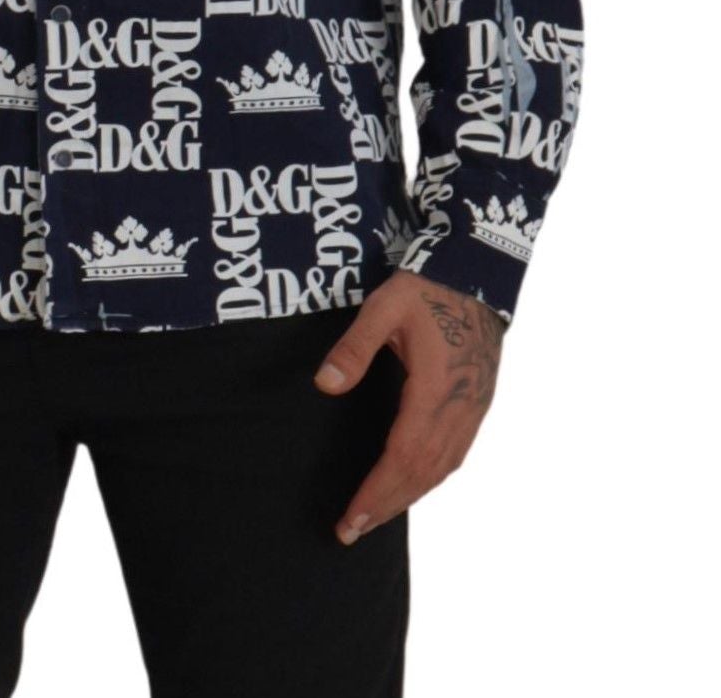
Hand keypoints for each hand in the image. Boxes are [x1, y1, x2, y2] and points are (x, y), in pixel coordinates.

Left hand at [313, 269, 504, 543]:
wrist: (479, 273)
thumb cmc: (428, 287)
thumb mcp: (384, 307)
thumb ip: (355, 347)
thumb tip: (324, 385)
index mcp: (435, 389)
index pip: (403, 456)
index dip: (376, 493)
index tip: (350, 519)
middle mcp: (459, 408)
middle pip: (422, 473)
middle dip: (385, 506)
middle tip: (351, 532)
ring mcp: (473, 409)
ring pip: (442, 469)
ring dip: (407, 497)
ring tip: (375, 517)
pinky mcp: (478, 404)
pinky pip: (455, 455)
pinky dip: (430, 478)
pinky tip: (412, 485)